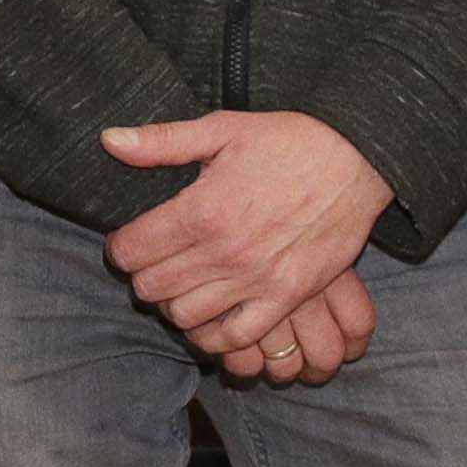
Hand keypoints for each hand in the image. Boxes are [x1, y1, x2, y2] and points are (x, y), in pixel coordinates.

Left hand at [99, 109, 395, 370]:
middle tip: (154, 262)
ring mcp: (257, 279)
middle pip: (151, 288)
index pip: (130, 251)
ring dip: (174, 304)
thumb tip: (109, 140)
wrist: (358, 158)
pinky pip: (236, 337)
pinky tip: (212, 315)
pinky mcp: (287, 297)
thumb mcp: (222, 129)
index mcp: (201, 210)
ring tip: (182, 285)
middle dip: (143, 276)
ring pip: (185, 317)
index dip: (121, 248)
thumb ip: (161, 142)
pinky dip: (214, 334)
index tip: (130, 241)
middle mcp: (225, 252)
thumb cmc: (289, 140)